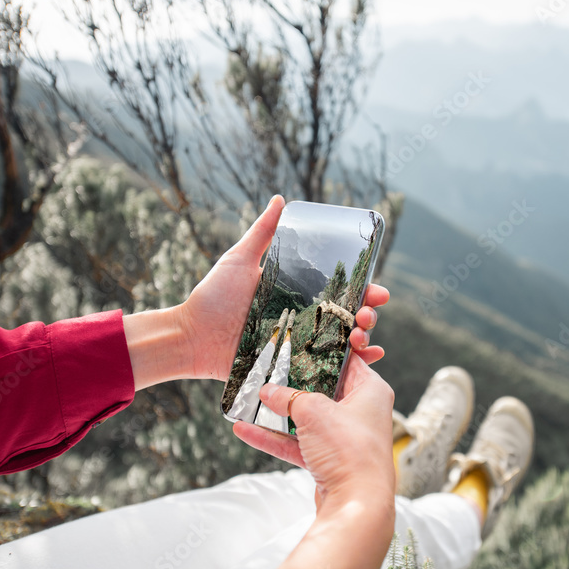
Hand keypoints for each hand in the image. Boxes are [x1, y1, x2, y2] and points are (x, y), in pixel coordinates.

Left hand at [178, 195, 389, 380]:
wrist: (191, 336)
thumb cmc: (212, 297)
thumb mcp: (239, 260)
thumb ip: (262, 233)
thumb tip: (280, 200)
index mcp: (296, 293)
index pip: (339, 291)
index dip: (362, 290)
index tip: (376, 289)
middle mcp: (302, 318)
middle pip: (347, 317)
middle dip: (367, 315)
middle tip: (368, 313)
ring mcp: (298, 344)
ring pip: (342, 343)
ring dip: (363, 339)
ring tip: (363, 336)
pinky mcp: (290, 367)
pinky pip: (325, 369)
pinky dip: (350, 366)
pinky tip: (365, 360)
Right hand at [232, 353, 395, 509]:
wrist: (355, 504)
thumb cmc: (349, 450)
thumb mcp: (314, 411)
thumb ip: (288, 398)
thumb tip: (268, 392)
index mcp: (370, 391)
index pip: (346, 361)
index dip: (322, 352)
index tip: (298, 344)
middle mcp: (361, 413)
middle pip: (322, 391)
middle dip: (292, 386)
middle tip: (268, 372)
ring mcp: (345, 439)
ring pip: (307, 421)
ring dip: (278, 415)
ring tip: (250, 402)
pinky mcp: (330, 461)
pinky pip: (299, 445)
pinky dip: (275, 439)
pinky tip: (246, 431)